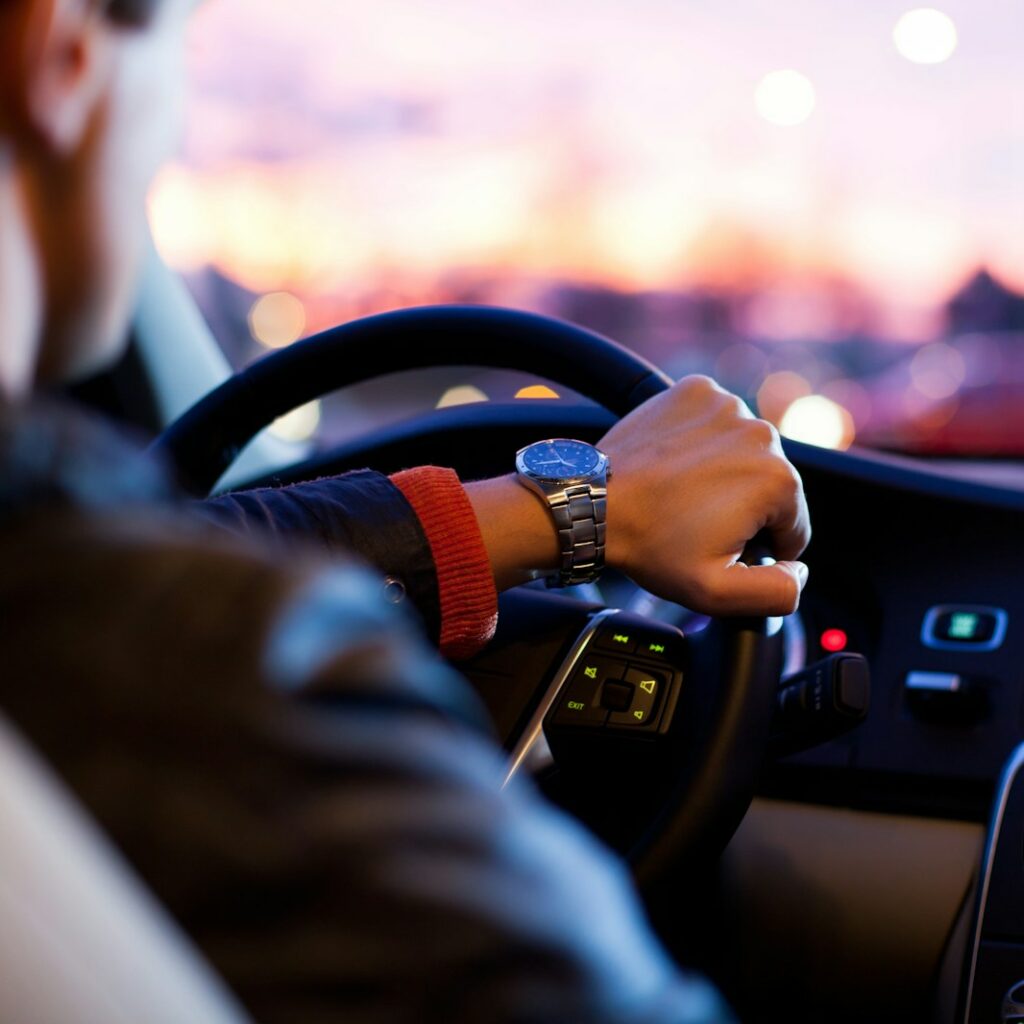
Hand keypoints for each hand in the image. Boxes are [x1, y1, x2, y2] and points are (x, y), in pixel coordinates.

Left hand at [600, 375, 809, 615]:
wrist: (594, 502)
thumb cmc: (650, 545)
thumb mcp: (717, 591)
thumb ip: (777, 592)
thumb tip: (800, 572)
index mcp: (778, 480)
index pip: (793, 526)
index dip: (759, 547)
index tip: (718, 546)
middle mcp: (762, 433)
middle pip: (771, 486)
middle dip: (743, 508)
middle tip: (694, 522)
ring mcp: (727, 405)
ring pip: (745, 452)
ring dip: (725, 472)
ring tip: (682, 493)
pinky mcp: (697, 391)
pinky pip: (716, 422)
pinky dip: (703, 440)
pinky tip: (676, 463)